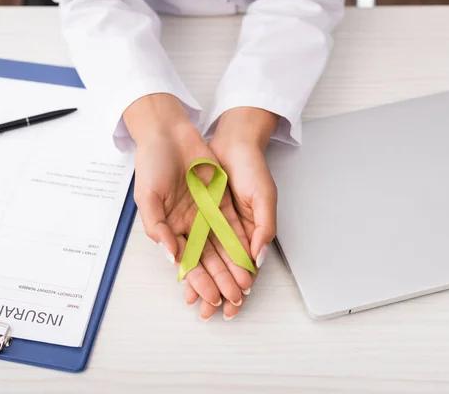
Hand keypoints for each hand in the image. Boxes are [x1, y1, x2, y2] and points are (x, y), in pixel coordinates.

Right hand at [124, 94, 253, 319]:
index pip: (187, 262)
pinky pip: (232, 224)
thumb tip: (170, 256)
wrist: (168, 132)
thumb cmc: (151, 163)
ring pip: (222, 245)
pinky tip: (250, 256)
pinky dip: (240, 241)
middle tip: (235, 298)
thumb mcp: (147, 197)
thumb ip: (156, 228)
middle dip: (221, 279)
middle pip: (208, 258)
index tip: (212, 298)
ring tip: (245, 283)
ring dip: (233, 265)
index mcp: (169, 228)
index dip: (200, 281)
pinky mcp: (219, 199)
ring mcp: (205, 212)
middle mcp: (189, 224)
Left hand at [203, 107, 278, 318]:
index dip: (239, 283)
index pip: (243, 265)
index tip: (234, 301)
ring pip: (205, 256)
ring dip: (201, 277)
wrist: (232, 140)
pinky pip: (191, 236)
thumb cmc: (252, 168)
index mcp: (249, 230)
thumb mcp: (265, 198)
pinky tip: (183, 269)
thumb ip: (264, 230)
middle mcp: (228, 229)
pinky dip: (187, 254)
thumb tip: (257, 260)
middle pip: (221, 265)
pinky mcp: (197, 210)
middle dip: (217, 288)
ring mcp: (211, 220)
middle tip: (211, 309)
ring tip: (195, 298)